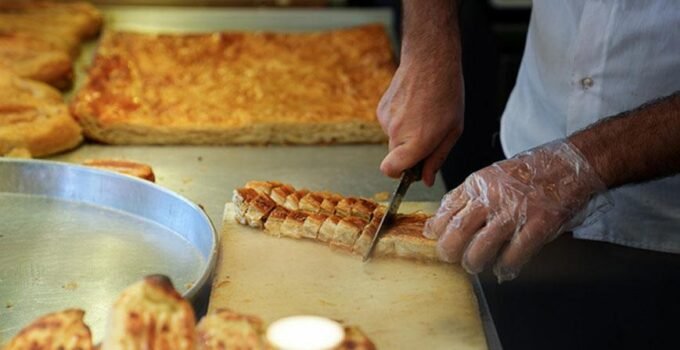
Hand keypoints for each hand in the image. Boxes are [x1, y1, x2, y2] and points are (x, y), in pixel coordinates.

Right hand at [377, 59, 463, 186]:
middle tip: (428, 134)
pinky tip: (413, 105)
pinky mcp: (381, 109)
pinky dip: (400, 120)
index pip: (390, 170)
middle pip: (395, 156)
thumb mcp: (453, 130)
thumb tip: (426, 180)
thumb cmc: (446, 94)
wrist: (430, 61)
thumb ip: (437, 158)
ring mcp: (386, 120)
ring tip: (423, 114)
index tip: (411, 168)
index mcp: (416, 142)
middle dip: (409, 152)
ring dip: (406, 133)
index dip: (399, 174)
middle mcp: (397, 133)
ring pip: (393, 139)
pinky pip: (389, 124)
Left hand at [424, 141, 608, 281]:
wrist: (570, 164)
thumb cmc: (531, 171)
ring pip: (480, 248)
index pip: (446, 209)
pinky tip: (503, 269)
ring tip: (474, 265)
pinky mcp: (537, 225)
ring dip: (474, 262)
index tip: (433, 238)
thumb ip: (469, 195)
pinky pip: (513, 255)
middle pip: (457, 232)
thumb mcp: (492, 175)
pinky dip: (505, 267)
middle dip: (448, 250)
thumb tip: (442, 218)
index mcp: (478, 183)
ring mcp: (515, 212)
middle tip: (449, 257)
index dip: (436, 228)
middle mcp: (492, 197)